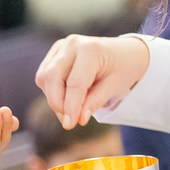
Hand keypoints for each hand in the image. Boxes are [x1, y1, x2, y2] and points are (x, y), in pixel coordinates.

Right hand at [34, 35, 149, 128]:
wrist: (125, 51)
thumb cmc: (122, 68)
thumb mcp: (115, 86)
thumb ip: (95, 101)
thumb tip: (79, 119)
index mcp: (91, 49)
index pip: (75, 82)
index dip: (70, 106)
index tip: (69, 125)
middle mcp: (72, 44)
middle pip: (52, 77)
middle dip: (57, 103)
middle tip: (68, 121)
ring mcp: (60, 47)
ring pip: (44, 77)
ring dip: (53, 98)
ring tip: (71, 109)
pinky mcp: (54, 53)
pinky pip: (44, 76)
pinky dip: (51, 90)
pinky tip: (67, 96)